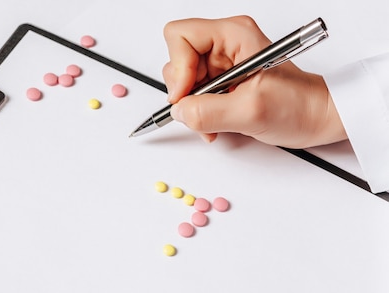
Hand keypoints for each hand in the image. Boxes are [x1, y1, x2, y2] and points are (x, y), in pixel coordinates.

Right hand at [162, 15, 346, 147]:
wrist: (317, 117)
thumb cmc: (299, 106)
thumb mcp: (251, 111)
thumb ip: (208, 111)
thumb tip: (179, 111)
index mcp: (234, 34)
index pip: (180, 35)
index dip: (178, 67)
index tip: (187, 93)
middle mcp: (225, 43)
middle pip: (177, 58)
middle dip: (184, 90)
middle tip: (201, 110)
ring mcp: (222, 61)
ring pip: (182, 79)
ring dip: (191, 105)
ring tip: (213, 120)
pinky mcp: (221, 79)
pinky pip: (193, 93)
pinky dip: (198, 111)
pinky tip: (215, 122)